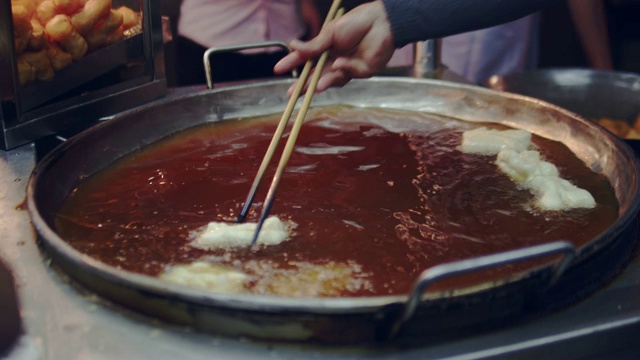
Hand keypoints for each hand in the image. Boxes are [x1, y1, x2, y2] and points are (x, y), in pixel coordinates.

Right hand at [274, 1, 394, 93]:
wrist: (382, 22)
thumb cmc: (357, 22)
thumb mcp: (331, 32)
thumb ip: (314, 44)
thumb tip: (292, 45)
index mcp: (326, 48)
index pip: (306, 59)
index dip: (292, 64)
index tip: (278, 69)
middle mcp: (335, 59)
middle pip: (317, 76)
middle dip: (304, 86)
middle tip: (290, 94)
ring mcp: (348, 67)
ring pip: (332, 79)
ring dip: (322, 84)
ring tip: (313, 88)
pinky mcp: (362, 71)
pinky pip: (348, 74)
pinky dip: (342, 69)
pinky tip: (340, 62)